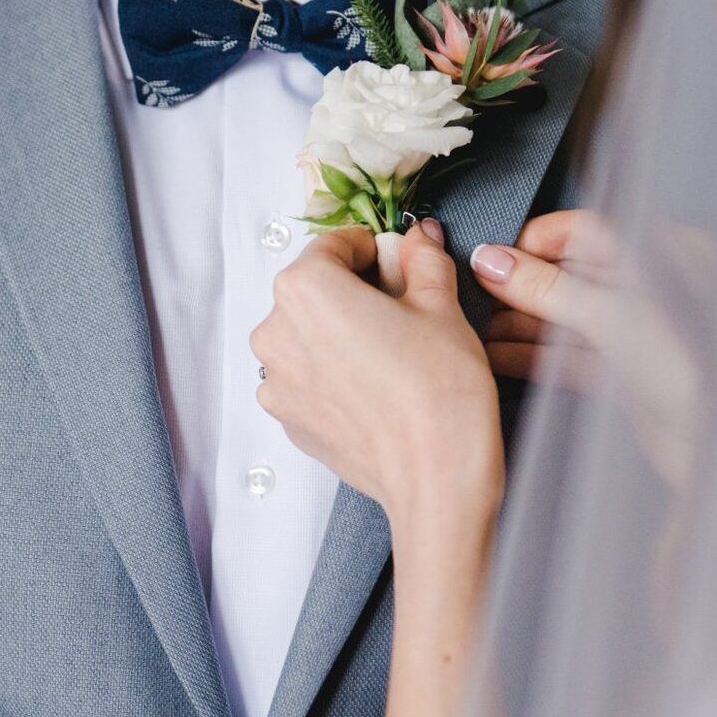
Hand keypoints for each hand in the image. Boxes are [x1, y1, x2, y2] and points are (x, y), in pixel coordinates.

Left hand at [250, 220, 504, 533]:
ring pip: (308, 334)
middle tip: (404, 311)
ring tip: (392, 354)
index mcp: (306, 287)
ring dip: (341, 332)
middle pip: (315, 290)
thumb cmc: (439, 390)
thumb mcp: (441, 305)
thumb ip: (422, 259)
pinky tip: (375, 387)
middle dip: (355, 291)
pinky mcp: (287, 418)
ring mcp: (276, 380)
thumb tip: (417, 240)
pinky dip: (333, 372)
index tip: (399, 264)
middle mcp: (275, 330)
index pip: (335, 245)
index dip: (373, 250)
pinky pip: (307, 376)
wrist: (436, 477)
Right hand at [474, 209, 701, 486]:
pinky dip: (535, 355)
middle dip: (523, 283)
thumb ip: (548, 288)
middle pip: (573, 272)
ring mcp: (641, 332)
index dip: (537, 241)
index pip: (588, 229)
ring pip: (568, 315)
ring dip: (522, 320)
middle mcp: (656, 287)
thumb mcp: (615, 317)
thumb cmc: (701, 373)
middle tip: (478, 292)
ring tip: (478, 328)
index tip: (495, 258)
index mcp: (670, 252)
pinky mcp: (628, 372)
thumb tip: (493, 262)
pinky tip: (498, 355)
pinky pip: (571, 354)